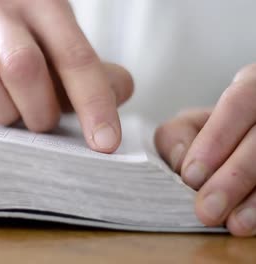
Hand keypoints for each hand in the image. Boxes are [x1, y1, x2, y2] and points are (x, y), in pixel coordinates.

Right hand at [0, 0, 132, 152]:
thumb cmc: (37, 64)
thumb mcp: (71, 69)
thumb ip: (100, 78)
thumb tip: (120, 89)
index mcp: (47, 9)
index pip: (76, 57)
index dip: (93, 103)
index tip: (104, 144)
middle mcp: (5, 12)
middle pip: (22, 65)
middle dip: (36, 111)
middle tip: (39, 124)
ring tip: (6, 115)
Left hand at [155, 64, 255, 236]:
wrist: (248, 140)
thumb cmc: (217, 134)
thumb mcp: (192, 126)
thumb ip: (178, 136)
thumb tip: (183, 164)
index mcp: (254, 86)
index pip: (240, 102)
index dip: (217, 139)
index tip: (192, 175)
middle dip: (234, 177)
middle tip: (207, 210)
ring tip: (234, 223)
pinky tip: (250, 223)